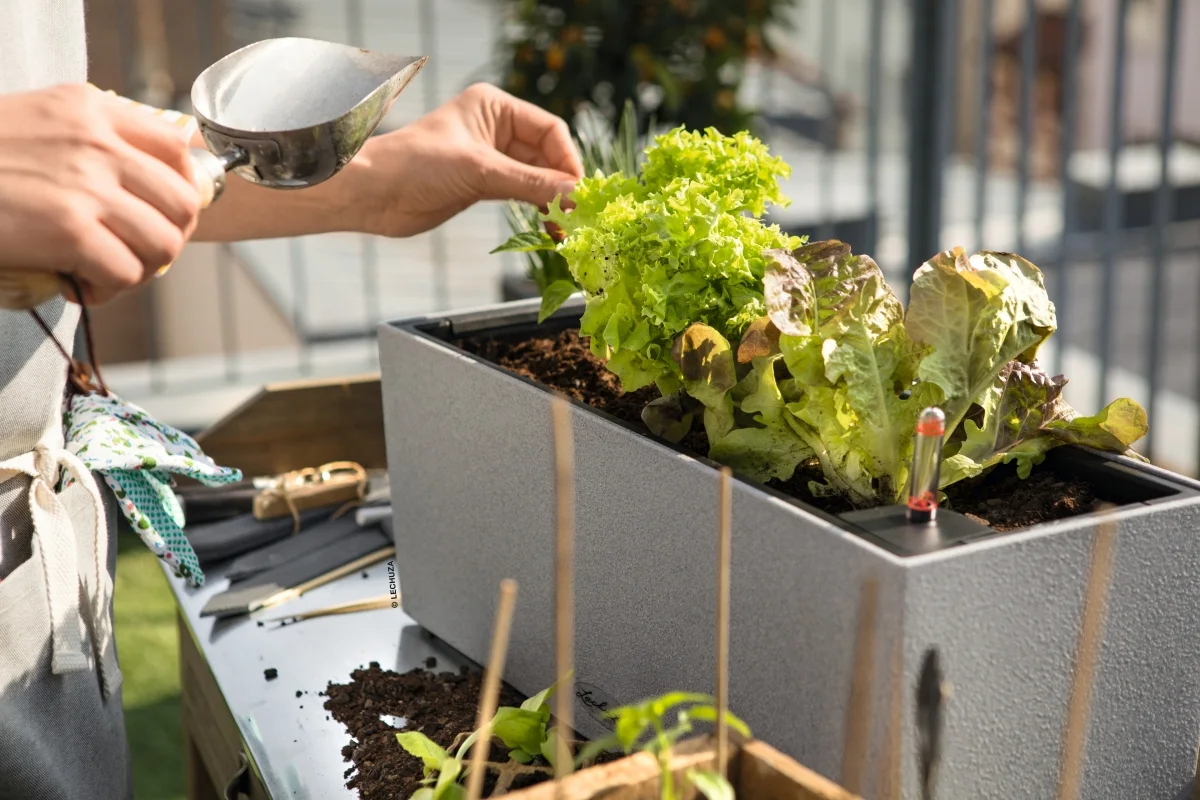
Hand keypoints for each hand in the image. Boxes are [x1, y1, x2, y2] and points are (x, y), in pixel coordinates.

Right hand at [0, 84, 200, 303]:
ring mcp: (86, 186)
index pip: (178, 150)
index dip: (181, 190)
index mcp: (91, 110)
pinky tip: (83, 285)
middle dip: (169, 236)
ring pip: (163, 242)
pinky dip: (111, 290)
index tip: (161, 212)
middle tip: (138, 251)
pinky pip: (127, 272)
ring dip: (142, 267)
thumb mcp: (38, 121)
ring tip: (109, 271)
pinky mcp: (70, 231)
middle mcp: (96, 143)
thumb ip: (92, 138)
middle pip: (183, 202)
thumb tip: (149, 177)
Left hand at [358, 83, 582, 237]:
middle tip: (578, 216)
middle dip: (562, 185)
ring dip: (552, 201)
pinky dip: (537, 210)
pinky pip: (521, 194)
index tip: (580, 192)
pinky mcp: (482, 185)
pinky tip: (548, 227)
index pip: (550, 130)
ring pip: (536, 178)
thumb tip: (576, 196)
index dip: (567, 161)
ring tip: (565, 228)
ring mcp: (491, 158)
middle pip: (547, 156)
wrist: (372, 194)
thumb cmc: (416, 165)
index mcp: (495, 107)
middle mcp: (496, 128)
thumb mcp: (479, 171)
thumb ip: (531, 184)